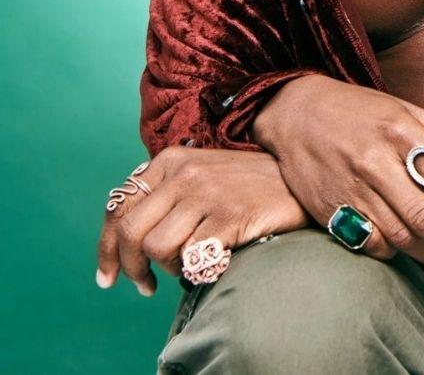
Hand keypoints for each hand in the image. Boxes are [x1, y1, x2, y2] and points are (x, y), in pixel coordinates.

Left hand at [95, 146, 309, 296]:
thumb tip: (125, 238)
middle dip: (130, 268)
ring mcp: (206, 193)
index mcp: (170, 160)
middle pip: (130, 231)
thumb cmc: (244, 184)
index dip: (106, 248)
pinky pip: (190, 256)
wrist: (294, 179)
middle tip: (144, 287)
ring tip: (185, 268)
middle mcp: (183, 173)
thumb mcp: (199, 174)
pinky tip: (207, 264)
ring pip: (156, 247)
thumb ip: (165, 194)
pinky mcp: (228, 215)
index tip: (109, 277)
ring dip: (167, 269)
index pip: (119, 207)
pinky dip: (193, 269)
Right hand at [252, 73, 423, 274]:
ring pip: (400, 236)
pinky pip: (371, 244)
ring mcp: (351, 188)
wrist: (296, 113)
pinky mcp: (329, 209)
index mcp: (401, 131)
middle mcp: (375, 161)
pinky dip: (394, 251)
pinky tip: (406, 246)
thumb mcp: (407, 113)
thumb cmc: (361, 111)